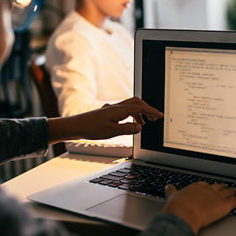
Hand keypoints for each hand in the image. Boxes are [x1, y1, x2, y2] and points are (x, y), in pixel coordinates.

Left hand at [47, 97, 162, 143]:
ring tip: (143, 124)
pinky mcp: (107, 113)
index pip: (140, 108)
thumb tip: (139, 127)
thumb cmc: (91, 129)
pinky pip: (124, 110)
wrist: (75, 126)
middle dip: (147, 109)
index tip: (159, 115)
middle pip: (137, 103)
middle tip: (155, 118)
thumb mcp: (112, 132)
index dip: (151, 111)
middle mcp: (116, 107)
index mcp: (119, 110)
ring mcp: (111, 109)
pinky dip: (131, 115)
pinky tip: (130, 124)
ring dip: (139, 113)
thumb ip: (128, 129)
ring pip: (130, 106)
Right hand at [161, 182, 235, 234]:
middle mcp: (208, 190)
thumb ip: (172, 191)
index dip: (208, 187)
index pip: (204, 185)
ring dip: (231, 191)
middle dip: (222, 187)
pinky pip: (234, 201)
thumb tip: (168, 186)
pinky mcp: (224, 205)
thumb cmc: (177, 207)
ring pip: (227, 192)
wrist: (184, 213)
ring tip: (234, 190)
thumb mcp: (172, 196)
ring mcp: (217, 196)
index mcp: (196, 187)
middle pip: (217, 187)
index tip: (208, 187)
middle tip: (225, 187)